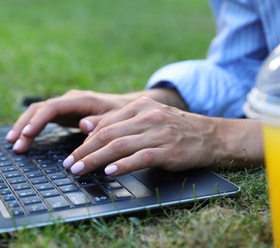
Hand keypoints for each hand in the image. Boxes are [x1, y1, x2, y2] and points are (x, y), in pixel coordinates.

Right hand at [6, 90, 136, 152]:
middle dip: (25, 125)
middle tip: (15, 143)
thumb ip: (100, 122)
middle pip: (40, 109)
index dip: (38, 120)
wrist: (126, 106)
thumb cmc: (121, 113)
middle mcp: (69, 100)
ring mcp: (65, 106)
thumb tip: (83, 125)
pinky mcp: (64, 113)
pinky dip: (32, 127)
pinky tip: (23, 138)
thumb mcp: (115, 118)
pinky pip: (43, 118)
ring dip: (24, 126)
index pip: (52, 107)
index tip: (27, 134)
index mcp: (81, 100)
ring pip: (38, 112)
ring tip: (13, 142)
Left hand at [63, 97, 220, 175]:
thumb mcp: (146, 118)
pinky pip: (140, 157)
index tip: (73, 154)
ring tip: (79, 170)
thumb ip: (117, 121)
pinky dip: (123, 165)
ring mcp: (158, 133)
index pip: (106, 123)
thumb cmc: (174, 129)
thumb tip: (85, 125)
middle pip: (108, 134)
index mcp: (140, 106)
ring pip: (120, 146)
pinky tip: (109, 172)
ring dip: (96, 159)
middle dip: (85, 151)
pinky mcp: (168, 150)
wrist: (210, 135)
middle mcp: (147, 116)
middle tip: (69, 164)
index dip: (86, 140)